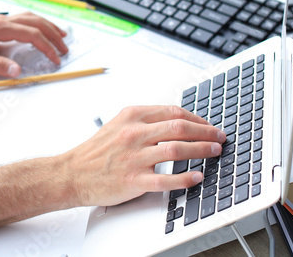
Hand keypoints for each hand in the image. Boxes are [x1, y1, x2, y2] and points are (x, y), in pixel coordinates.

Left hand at [0, 12, 67, 77]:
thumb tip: (17, 70)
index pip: (32, 34)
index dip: (47, 46)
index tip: (56, 59)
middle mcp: (2, 20)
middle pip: (36, 22)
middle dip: (53, 34)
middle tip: (65, 48)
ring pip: (30, 17)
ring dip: (46, 25)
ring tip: (59, 35)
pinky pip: (22, 19)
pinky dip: (35, 23)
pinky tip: (35, 30)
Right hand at [60, 105, 224, 207]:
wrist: (72, 173)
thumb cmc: (96, 151)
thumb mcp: (119, 125)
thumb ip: (144, 121)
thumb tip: (176, 121)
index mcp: (132, 116)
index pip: (173, 112)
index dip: (197, 118)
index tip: (209, 125)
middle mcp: (134, 133)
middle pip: (179, 127)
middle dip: (205, 131)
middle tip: (219, 137)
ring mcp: (134, 156)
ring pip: (176, 149)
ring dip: (201, 150)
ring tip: (214, 152)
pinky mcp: (133, 179)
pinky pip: (165, 179)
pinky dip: (184, 178)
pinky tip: (196, 177)